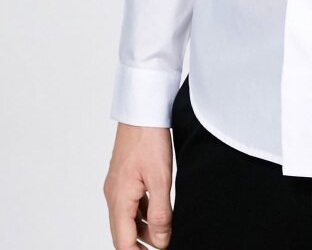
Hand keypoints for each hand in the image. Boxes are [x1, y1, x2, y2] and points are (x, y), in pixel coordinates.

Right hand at [103, 122, 172, 248]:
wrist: (142, 109)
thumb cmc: (150, 139)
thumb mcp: (161, 178)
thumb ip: (161, 213)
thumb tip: (161, 241)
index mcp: (119, 199)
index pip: (123, 243)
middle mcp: (113, 195)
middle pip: (123, 233)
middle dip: (140, 246)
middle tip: (161, 249)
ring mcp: (117, 185)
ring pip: (127, 219)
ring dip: (143, 231)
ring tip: (164, 236)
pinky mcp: (123, 177)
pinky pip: (130, 204)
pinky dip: (142, 214)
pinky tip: (158, 213)